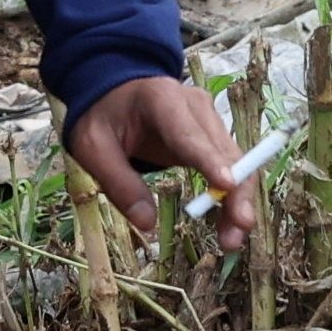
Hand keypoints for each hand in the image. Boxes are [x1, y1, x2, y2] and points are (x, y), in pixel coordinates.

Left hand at [69, 74, 259, 249]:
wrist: (112, 90)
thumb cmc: (101, 116)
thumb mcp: (93, 147)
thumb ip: (118, 183)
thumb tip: (147, 224)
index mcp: (161, 100)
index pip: (189, 135)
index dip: (209, 161)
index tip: (227, 185)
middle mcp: (194, 105)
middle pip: (224, 151)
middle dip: (235, 194)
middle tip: (235, 234)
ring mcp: (208, 118)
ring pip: (235, 161)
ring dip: (238, 201)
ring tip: (231, 239)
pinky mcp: (212, 133)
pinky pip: (229, 165)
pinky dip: (232, 195)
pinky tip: (228, 224)